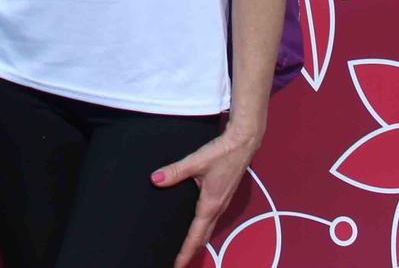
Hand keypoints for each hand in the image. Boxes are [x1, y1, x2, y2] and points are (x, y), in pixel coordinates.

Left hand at [152, 123, 262, 267]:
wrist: (244, 143)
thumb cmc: (223, 153)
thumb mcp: (196, 161)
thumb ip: (175, 171)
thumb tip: (155, 179)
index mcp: (211, 205)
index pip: (196, 236)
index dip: (185, 252)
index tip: (177, 264)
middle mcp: (218, 208)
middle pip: (203, 237)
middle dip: (191, 251)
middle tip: (177, 261)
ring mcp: (222, 203)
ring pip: (209, 229)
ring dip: (197, 240)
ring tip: (183, 247)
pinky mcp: (223, 196)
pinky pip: (211, 219)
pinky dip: (202, 228)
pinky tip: (194, 223)